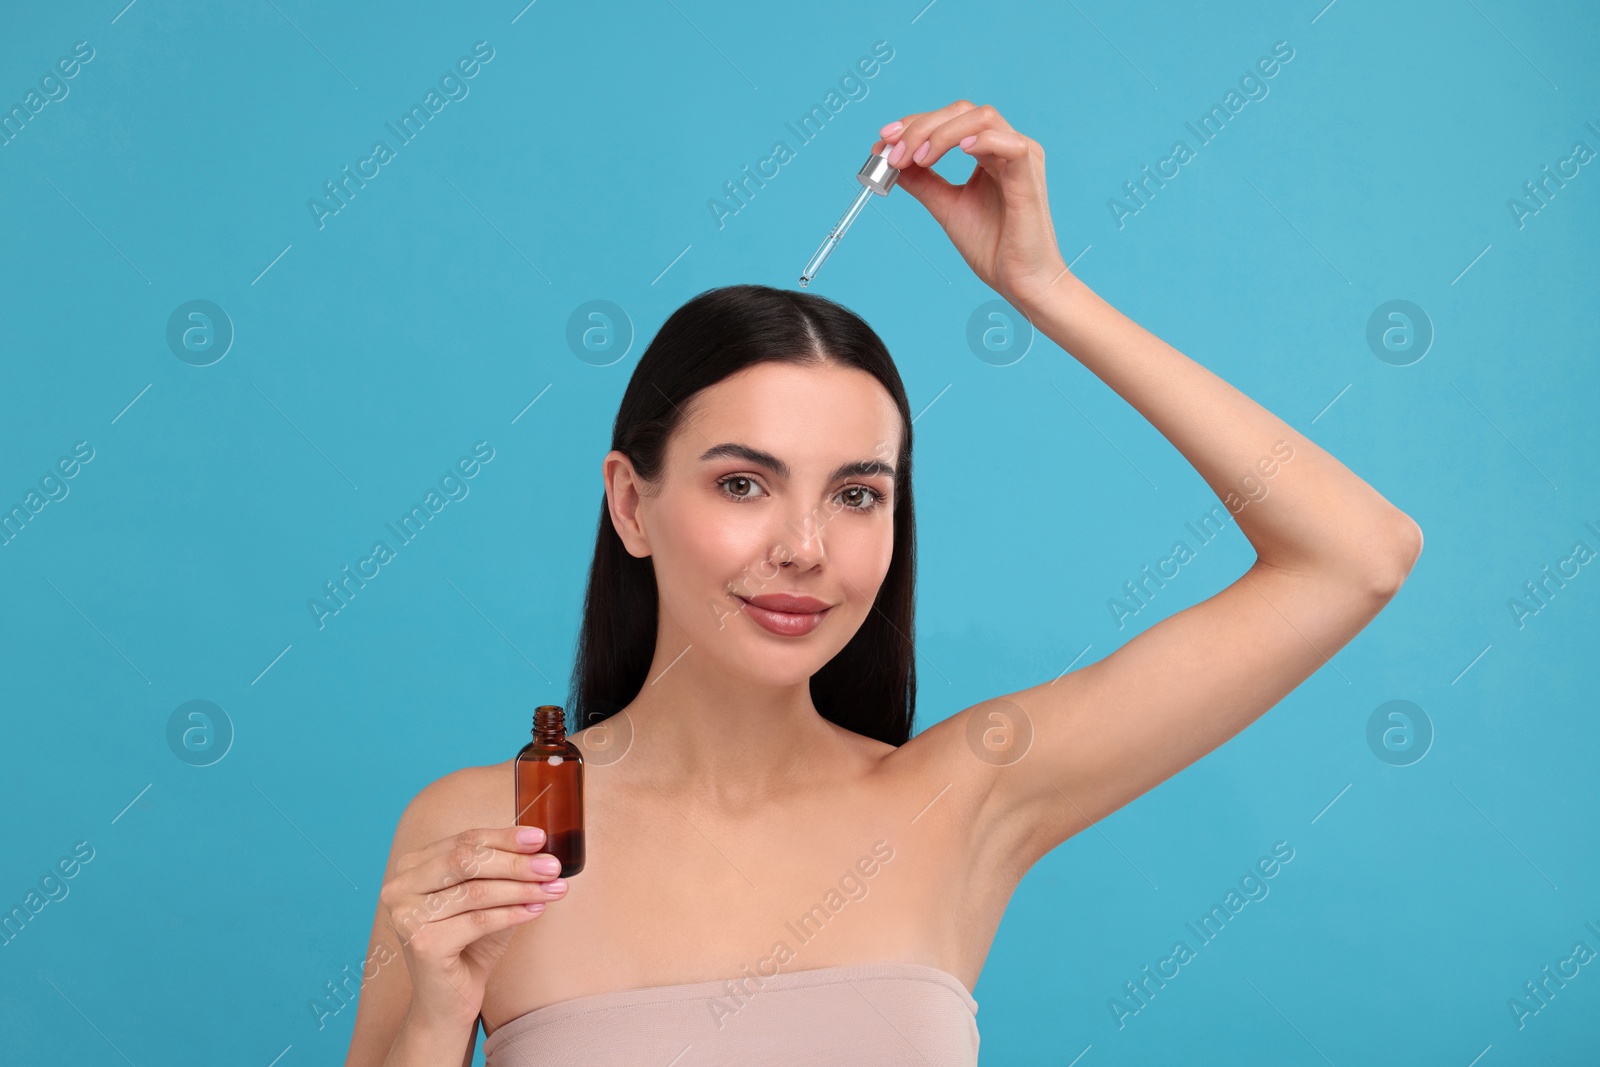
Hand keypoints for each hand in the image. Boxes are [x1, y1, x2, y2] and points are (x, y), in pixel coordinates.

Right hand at [378, 825, 566, 1030]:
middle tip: (552, 866)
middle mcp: (400, 887)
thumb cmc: (468, 946)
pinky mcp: (422, 943)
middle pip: (466, 860)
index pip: (464, 841)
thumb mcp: (486, 900)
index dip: (504, 837)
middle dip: (515, 862)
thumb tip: (540, 849)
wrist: (448, 1002)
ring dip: (521, 889)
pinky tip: (536, 911)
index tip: (540, 838)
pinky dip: (512, 914)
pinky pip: (478, 921)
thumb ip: (502, 872)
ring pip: (475, 891)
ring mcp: (406, 916)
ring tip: (553, 889)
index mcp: (412, 867)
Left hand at [875, 101, 1069, 313]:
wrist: (1020, 282)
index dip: (914, 123)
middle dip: (921, 127)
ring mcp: (1021, 158)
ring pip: (981, 118)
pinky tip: (960, 150)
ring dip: (941, 133)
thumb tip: (889, 159)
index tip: (884, 139)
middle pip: (961, 112)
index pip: (950, 119)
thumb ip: (922, 181)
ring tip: (918, 159)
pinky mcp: (1029, 177)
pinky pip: (1011, 144)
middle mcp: (1006, 147)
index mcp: (989, 152)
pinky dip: (983, 140)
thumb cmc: (993, 247)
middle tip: (894, 154)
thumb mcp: (946, 207)